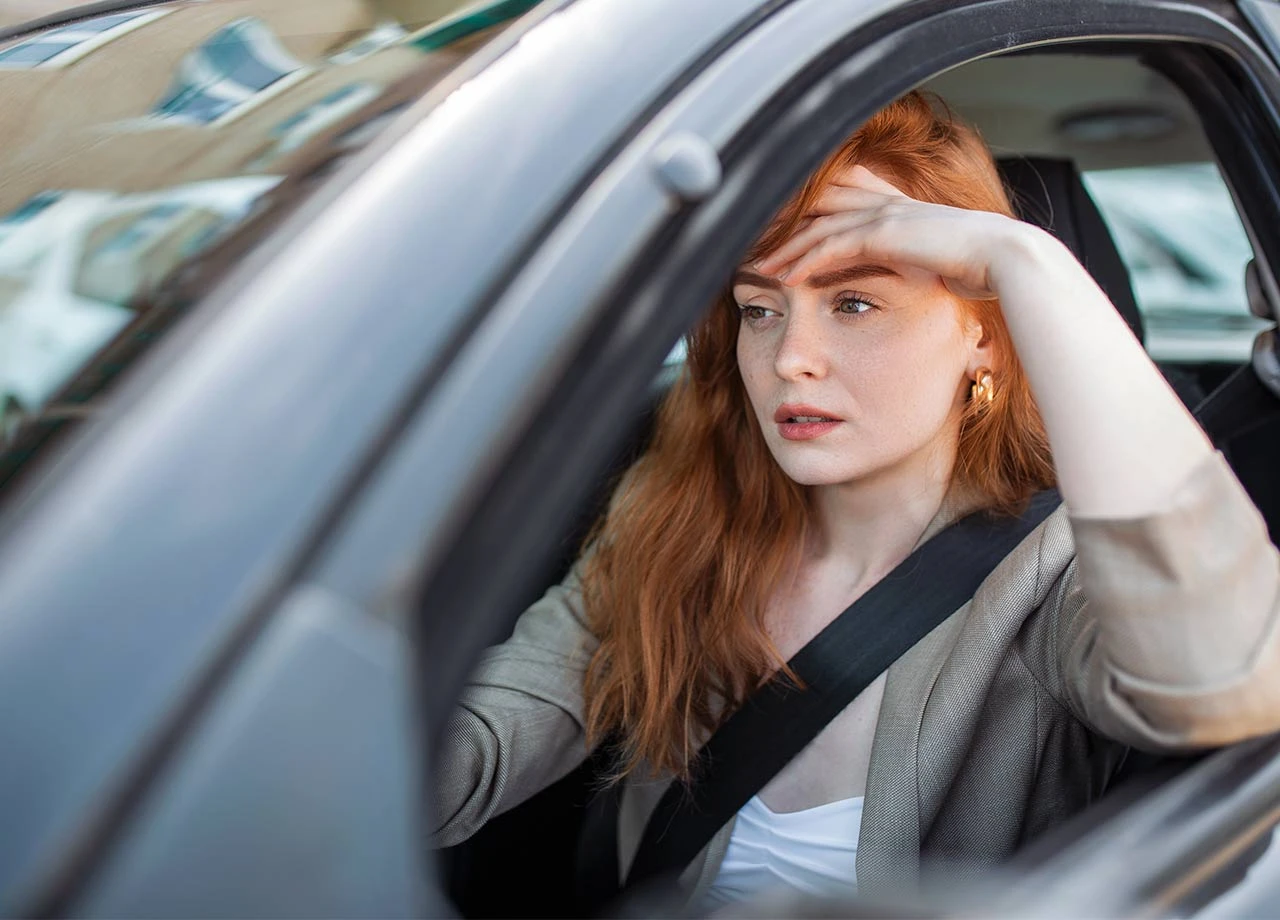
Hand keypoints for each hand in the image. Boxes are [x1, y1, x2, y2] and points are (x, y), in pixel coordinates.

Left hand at [753, 165, 1035, 300]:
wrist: (1006, 260)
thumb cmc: (980, 266)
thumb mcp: (937, 260)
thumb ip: (914, 262)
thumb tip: (909, 279)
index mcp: (896, 207)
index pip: (836, 204)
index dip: (802, 218)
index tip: (773, 237)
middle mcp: (885, 203)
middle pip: (817, 207)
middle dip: (782, 226)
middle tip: (747, 245)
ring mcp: (885, 214)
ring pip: (818, 226)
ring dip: (784, 247)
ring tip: (755, 266)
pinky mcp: (886, 233)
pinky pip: (833, 246)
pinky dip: (805, 260)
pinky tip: (784, 276)